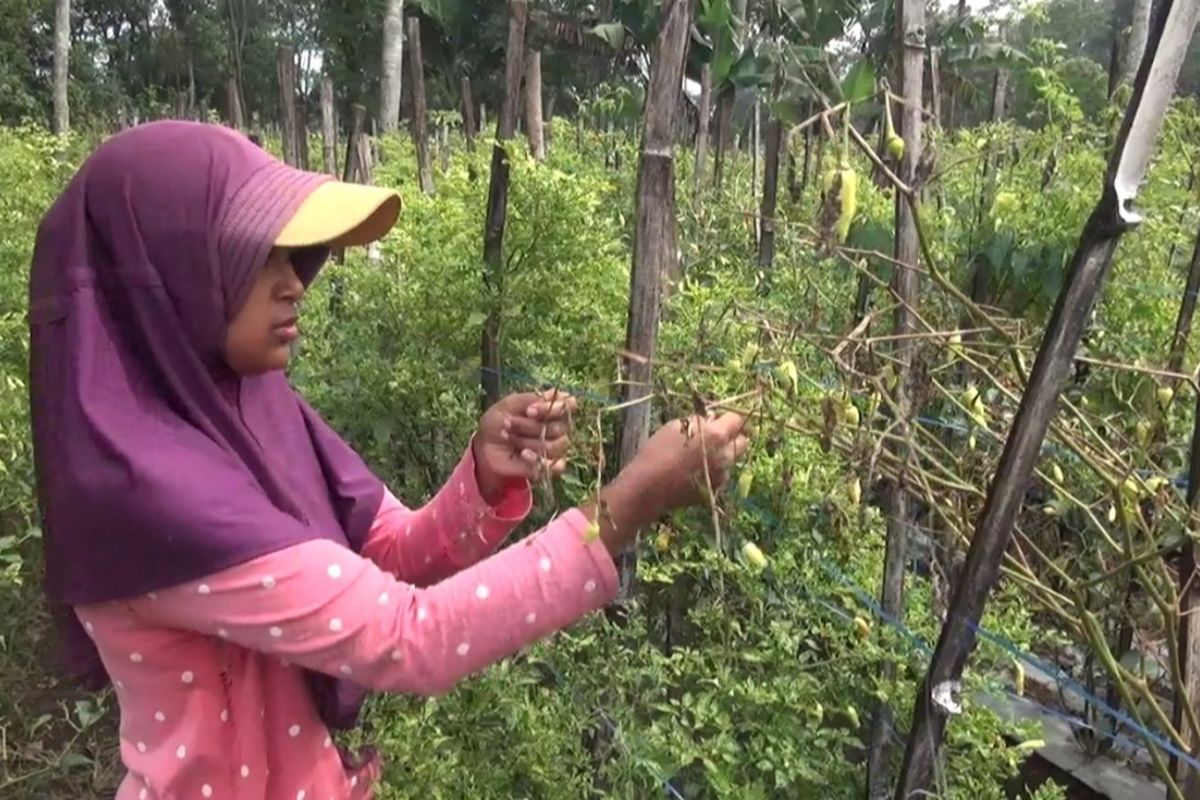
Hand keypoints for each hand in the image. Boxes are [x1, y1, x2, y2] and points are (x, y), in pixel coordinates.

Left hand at [473, 389, 577, 502]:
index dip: (555, 408)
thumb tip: (547, 400)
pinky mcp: (548, 465)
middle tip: (508, 424)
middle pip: (558, 427)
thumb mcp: (506, 405)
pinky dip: (538, 460)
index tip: (529, 410)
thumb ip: (528, 399)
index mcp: (550, 408)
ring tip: (508, 438)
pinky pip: (556, 465)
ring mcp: (554, 447)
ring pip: (553, 445)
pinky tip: (523, 455)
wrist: (485, 447)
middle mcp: (556, 426)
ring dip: (526, 441)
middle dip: (529, 426)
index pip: (570, 405)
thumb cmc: (497, 422)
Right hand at [592, 412, 750, 554]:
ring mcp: (722, 475)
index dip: (730, 418)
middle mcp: (726, 456)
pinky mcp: (714, 490)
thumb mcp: (676, 426)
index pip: (737, 420)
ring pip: (731, 460)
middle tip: (718, 436)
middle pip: (743, 442)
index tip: (722, 418)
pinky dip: (713, 471)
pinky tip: (694, 472)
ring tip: (700, 457)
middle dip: (734, 437)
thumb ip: (699, 421)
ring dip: (723, 455)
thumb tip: (712, 420)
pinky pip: (720, 475)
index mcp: (717, 435)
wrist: (649, 487)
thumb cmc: (658, 451)